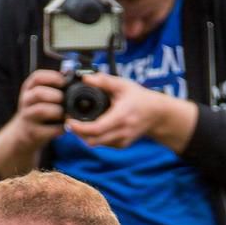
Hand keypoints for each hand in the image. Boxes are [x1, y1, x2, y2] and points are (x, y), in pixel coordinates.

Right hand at [12, 68, 67, 148]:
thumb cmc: (37, 111)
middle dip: (55, 95)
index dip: (52, 77)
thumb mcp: (40, 96)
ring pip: (41, 110)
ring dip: (57, 111)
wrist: (23, 134)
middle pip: (39, 93)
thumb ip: (53, 86)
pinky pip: (48, 130)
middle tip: (64, 100)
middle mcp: (26, 101)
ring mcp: (28, 117)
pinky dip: (59, 128)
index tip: (63, 81)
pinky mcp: (33, 133)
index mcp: (29, 88)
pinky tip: (63, 127)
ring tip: (64, 114)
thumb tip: (73, 76)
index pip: (37, 77)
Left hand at [66, 72, 196, 152]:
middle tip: (70, 121)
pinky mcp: (121, 146)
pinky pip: (103, 144)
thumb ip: (104, 80)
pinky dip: (94, 138)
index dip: (79, 127)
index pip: (96, 128)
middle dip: (78, 133)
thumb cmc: (139, 98)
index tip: (69, 121)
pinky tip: (91, 128)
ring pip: (96, 144)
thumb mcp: (122, 84)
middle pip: (92, 140)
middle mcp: (122, 132)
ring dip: (84, 136)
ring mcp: (122, 141)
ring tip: (78, 124)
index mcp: (121, 116)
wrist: (156, 113)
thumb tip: (86, 78)